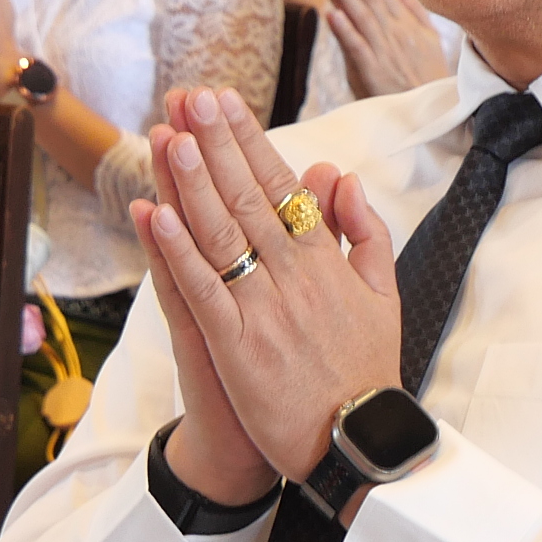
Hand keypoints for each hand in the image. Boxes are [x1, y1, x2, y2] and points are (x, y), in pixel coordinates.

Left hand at [132, 86, 403, 487]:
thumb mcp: (384, 297)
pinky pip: (204, 290)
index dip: (250, 141)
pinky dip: (179, 251)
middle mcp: (296, 276)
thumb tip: (341, 177)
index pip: (285, 186)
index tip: (224, 102)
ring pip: (224, 234)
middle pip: (250, 197)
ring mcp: (265, 309)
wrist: (361, 445)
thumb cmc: (367, 372)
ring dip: (194, 182)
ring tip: (170, 135)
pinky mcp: (238, 347)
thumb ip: (365, 235)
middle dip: (216, 143)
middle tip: (189, 96)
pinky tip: (156, 214)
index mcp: (328, 262)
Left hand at [321, 0, 450, 98]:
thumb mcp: (429, 42)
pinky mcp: (375, 73)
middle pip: (372, 0)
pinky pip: (358, 49)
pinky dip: (345, 31)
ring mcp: (385, 53)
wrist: (436, 117)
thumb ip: (412, 11)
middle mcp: (396, 35)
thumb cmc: (427, 80)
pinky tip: (331, 14)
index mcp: (407, 26)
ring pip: (363, 18)